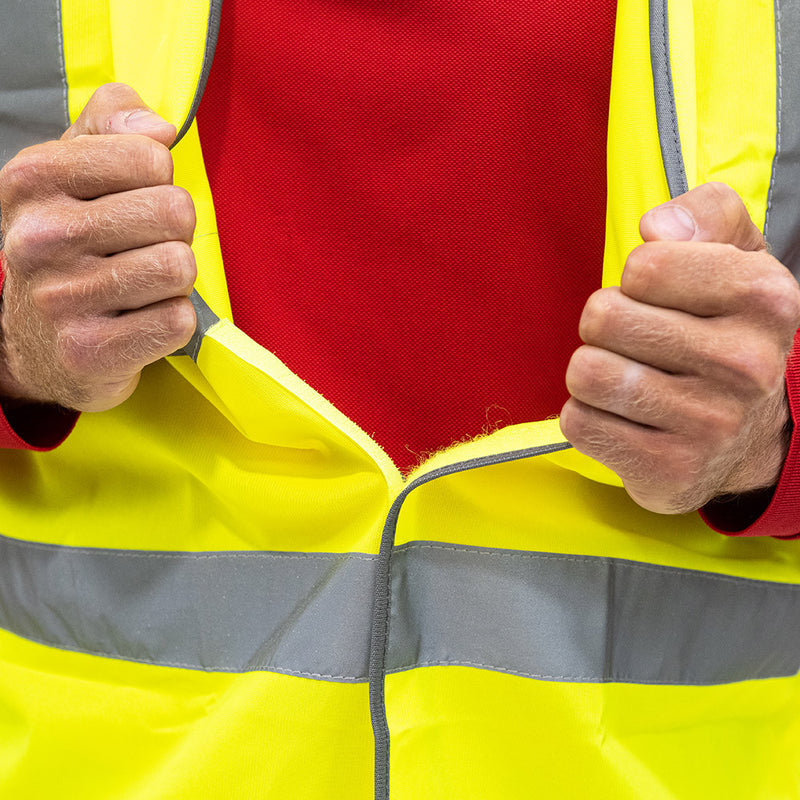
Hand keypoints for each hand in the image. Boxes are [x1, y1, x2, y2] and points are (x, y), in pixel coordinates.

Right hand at [0, 82, 196, 412]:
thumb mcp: (74, 167)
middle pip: (175, 212)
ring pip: (179, 267)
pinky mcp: (90, 352)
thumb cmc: (71, 244)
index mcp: (32, 179)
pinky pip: (178, 321)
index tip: (133, 202)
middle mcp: (38, 237)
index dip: (159, 182)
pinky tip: (138, 321)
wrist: (35, 342)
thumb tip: (159, 128)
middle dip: (173, 232)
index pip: (150, 156)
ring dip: (174, 280)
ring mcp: (61, 299)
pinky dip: (171, 322)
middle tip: (142, 250)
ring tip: (139, 287)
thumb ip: (114, 121)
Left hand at [560, 182, 799, 513]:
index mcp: (765, 298)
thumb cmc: (725, 332)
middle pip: (603, 317)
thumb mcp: (736, 257)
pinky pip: (578, 423)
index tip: (661, 300)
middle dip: (605, 326)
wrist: (751, 437)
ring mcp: (710, 425)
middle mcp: (745, 364)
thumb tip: (656, 228)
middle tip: (639, 345)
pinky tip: (625, 421)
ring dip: (592, 374)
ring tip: (629, 382)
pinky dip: (588, 418)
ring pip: (585, 373)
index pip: (644, 265)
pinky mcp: (668, 471)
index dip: (636, 280)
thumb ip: (706, 214)